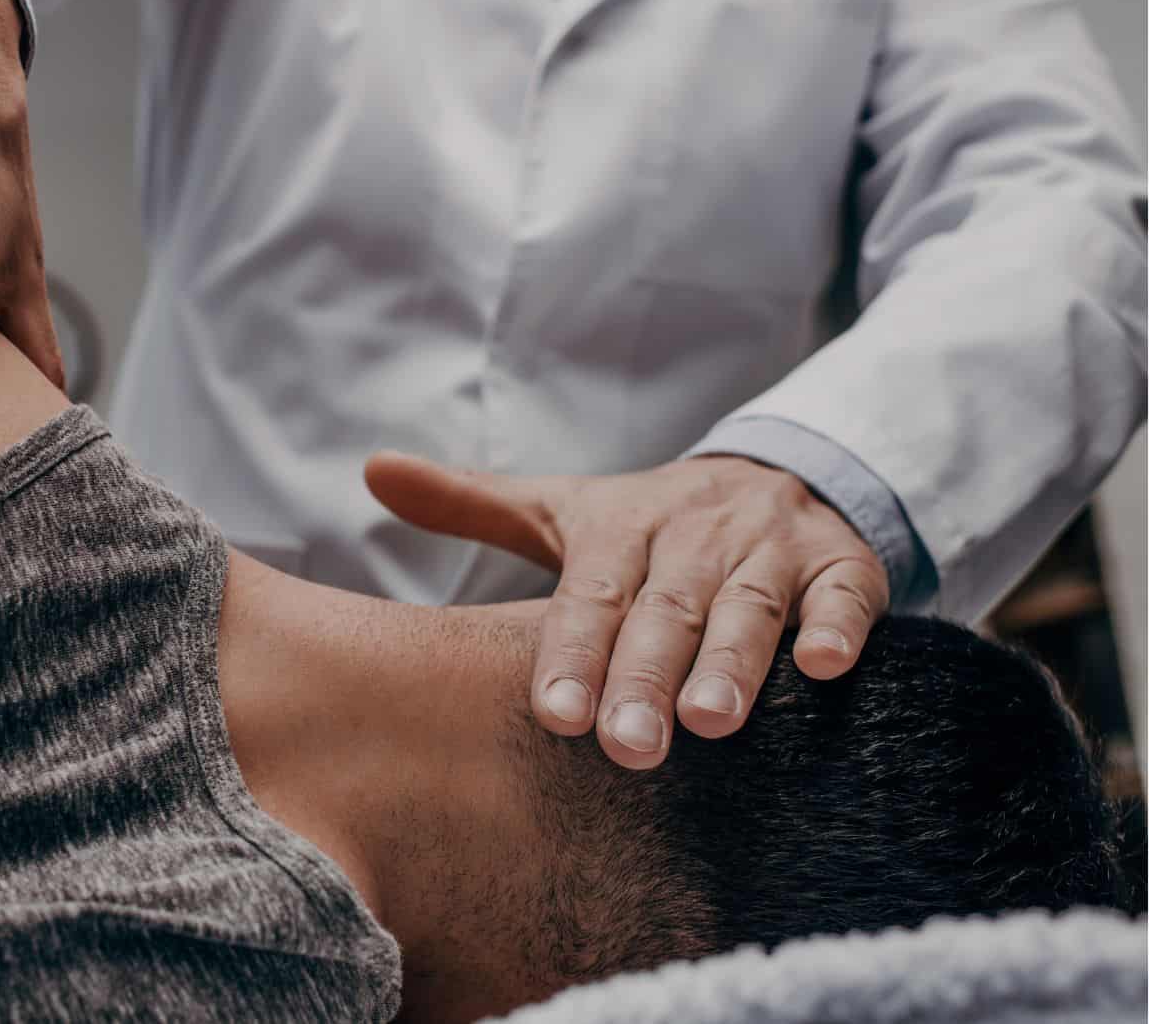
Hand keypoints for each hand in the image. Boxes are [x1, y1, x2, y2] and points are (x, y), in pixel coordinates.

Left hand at [364, 453, 889, 768]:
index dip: (572, 655)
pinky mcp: (844, 563)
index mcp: (622, 528)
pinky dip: (839, 627)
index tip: (555, 716)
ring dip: (733, 662)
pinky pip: (844, 595)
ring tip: (712, 721)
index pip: (590, 597)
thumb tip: (373, 468)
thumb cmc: (652, 526)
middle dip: (645, 678)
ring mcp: (772, 547)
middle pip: (665, 611)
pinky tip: (824, 668)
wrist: (780, 475)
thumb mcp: (564, 510)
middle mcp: (694, 536)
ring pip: (749, 608)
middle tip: (627, 749)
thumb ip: (471, 504)